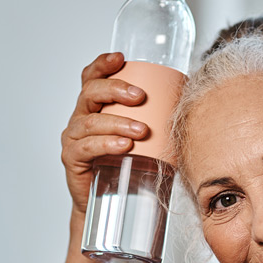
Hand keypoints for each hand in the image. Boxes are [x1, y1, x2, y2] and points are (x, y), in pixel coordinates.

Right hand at [61, 53, 147, 227]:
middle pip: (90, 93)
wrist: (112, 204)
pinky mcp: (72, 159)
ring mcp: (73, 138)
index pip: (92, 78)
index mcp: (96, 107)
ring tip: (141, 130)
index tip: (121, 58)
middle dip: (116, 90)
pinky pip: (86, 147)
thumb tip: (190, 99)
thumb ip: (157, 117)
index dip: (102, 64)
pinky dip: (106, 144)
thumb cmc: (131, 166)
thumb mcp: (145, 137)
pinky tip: (123, 146)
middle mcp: (80, 118)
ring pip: (90, 121)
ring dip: (118, 122)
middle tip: (140, 96)